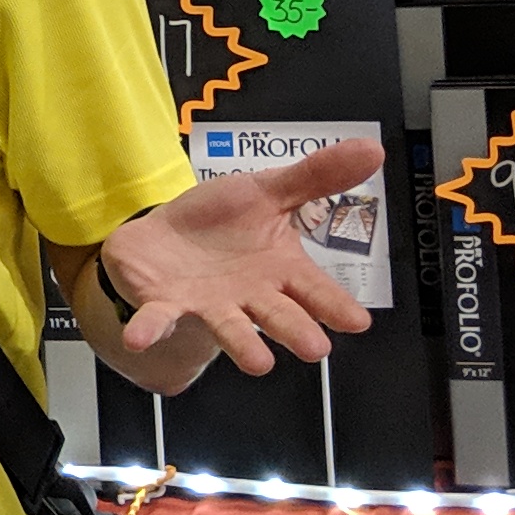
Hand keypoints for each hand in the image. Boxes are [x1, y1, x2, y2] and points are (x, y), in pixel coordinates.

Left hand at [93, 138, 385, 380]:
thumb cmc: (222, 222)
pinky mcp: (165, 305)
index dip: (335, 305)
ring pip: (229, 327)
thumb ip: (316, 176)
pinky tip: (140, 338)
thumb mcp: (267, 191)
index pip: (315, 290)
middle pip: (278, 315)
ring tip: (259, 364)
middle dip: (296, 330)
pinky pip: (157, 319)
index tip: (357, 322)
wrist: (163, 236)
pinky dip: (149, 329)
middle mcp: (250, 296)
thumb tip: (373, 149)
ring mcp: (208, 304)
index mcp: (280, 270)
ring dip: (243, 345)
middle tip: (317, 349)